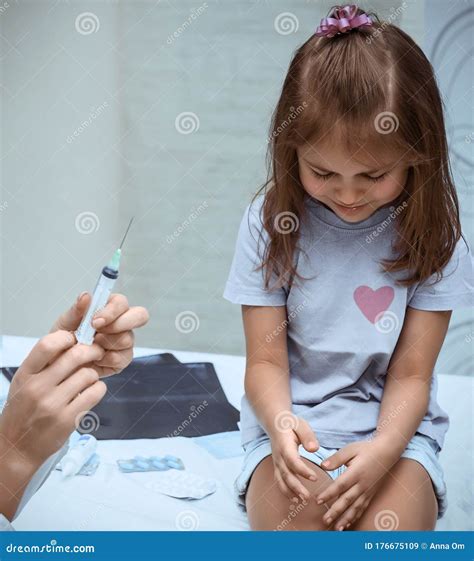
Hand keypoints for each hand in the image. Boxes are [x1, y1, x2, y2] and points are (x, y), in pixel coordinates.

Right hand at [0, 331, 106, 468]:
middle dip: (91, 351)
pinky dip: (98, 388)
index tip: (74, 340)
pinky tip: (92, 391)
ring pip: (88, 374)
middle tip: (95, 352)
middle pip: (75, 355)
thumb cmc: (23, 410)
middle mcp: (38, 388)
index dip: (66, 337)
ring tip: (88, 378)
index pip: (47, 345)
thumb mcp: (24, 382)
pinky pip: (95, 393)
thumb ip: (44, 364)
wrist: (17, 447)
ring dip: (93, 373)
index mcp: (25, 374)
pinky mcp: (67, 420)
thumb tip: (73, 341)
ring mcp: (53, 405)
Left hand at [51, 292, 148, 376]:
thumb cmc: (64, 339)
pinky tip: (94, 359)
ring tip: (90, 348)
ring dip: (106, 344)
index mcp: (109, 308)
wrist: (59, 363)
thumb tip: (86, 295)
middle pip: (140, 316)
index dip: (112, 311)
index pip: (122, 302)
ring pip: (128, 339)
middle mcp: (122, 322)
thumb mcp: (65, 323)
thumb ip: (77, 310)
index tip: (95, 321)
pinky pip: (123, 358)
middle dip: (121, 324)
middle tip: (99, 335)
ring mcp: (125, 341)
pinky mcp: (123, 359)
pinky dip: (106, 359)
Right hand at [270, 414, 319, 501]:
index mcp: (285, 445)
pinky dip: (285, 491)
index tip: (315, 478)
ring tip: (302, 501)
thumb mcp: (301, 425)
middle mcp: (279, 456)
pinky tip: (295, 499)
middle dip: (296, 487)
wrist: (275, 423)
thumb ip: (308, 436)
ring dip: (290, 492)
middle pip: (286, 474)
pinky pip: (279, 481)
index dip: (302, 471)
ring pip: (281, 480)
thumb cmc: (291, 424)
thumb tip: (314, 449)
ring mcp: (277, 462)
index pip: (293, 461)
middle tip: (308, 497)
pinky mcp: (277, 466)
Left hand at [315, 439, 397, 530]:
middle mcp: (362, 484)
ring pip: (355, 508)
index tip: (318, 501)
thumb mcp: (350, 449)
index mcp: (356, 472)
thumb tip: (322, 466)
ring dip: (345, 519)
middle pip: (347, 500)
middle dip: (336, 512)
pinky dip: (355, 517)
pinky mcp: (371, 494)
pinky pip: (363, 508)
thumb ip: (336, 458)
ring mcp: (368, 491)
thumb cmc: (367, 449)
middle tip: (325, 520)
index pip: (340, 485)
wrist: (387, 452)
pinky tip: (348, 523)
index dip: (329, 494)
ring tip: (336, 528)